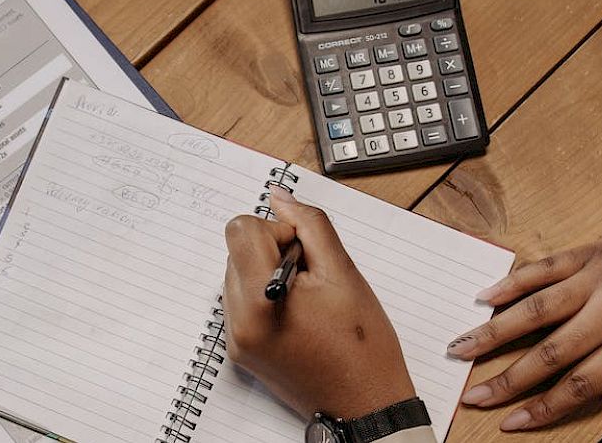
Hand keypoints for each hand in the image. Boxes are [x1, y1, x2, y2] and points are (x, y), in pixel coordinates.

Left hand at [222, 186, 415, 419]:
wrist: (365, 405)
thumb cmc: (362, 347)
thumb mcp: (343, 273)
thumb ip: (309, 227)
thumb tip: (280, 197)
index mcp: (258, 300)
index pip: (240, 230)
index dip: (276, 231)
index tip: (304, 252)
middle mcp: (238, 322)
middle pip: (237, 251)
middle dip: (274, 253)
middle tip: (313, 280)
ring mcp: (237, 340)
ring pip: (238, 275)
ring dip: (269, 274)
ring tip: (308, 302)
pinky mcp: (242, 351)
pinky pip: (242, 303)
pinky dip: (266, 298)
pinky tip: (299, 316)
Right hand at [446, 172, 601, 438]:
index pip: (580, 384)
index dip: (542, 408)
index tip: (511, 424)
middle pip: (549, 351)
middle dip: (507, 379)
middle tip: (472, 395)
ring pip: (537, 309)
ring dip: (494, 331)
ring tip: (460, 348)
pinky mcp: (595, 249)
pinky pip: (545, 268)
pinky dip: (513, 283)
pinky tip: (484, 298)